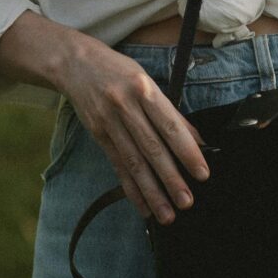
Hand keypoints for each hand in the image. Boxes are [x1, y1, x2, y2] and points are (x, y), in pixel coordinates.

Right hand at [58, 34, 209, 222]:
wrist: (75, 62)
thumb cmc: (119, 71)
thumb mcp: (147, 81)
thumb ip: (170, 111)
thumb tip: (196, 139)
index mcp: (144, 88)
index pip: (170, 125)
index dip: (187, 151)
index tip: (202, 174)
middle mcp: (126, 106)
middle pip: (152, 148)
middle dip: (171, 178)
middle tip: (186, 201)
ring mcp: (109, 121)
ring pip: (134, 162)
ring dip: (152, 191)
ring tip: (167, 214)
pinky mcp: (97, 134)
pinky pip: (117, 166)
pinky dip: (131, 189)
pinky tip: (142, 206)